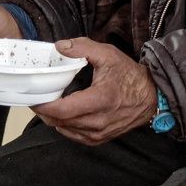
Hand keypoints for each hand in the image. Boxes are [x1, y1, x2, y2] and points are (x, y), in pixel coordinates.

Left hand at [33, 37, 155, 145]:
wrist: (151, 97)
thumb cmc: (129, 75)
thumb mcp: (108, 54)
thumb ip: (83, 48)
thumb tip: (59, 47)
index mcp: (99, 100)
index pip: (63, 110)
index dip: (44, 105)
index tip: (33, 95)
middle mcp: (98, 122)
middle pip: (59, 121)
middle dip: (44, 110)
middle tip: (37, 96)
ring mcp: (99, 133)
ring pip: (64, 130)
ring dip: (52, 118)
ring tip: (47, 102)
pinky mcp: (99, 139)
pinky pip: (74, 136)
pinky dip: (63, 126)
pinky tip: (62, 114)